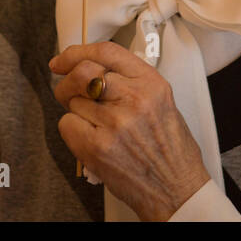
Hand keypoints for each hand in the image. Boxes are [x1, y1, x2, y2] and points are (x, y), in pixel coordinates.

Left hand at [50, 41, 210, 220]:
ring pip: (73, 101)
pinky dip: (73, 130)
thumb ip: (131, 81)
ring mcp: (114, 123)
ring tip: (97, 127)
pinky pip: (67, 124)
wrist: (177, 189)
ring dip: (77, 112)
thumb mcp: (162, 101)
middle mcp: (134, 98)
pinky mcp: (97, 147)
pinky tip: (91, 139)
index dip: (78, 52)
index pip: (106, 52)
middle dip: (68, 81)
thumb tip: (94, 69)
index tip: (63, 59)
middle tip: (70, 92)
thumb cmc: (171, 150)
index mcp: (151, 83)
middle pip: (83, 72)